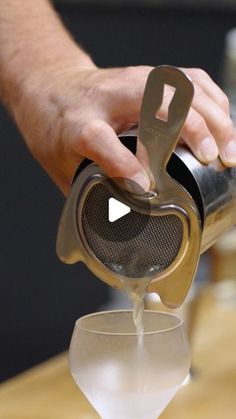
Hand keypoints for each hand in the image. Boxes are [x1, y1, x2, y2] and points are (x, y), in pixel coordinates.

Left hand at [12, 64, 235, 195]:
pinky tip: (224, 124)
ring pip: (185, 86)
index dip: (123, 164)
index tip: (145, 188)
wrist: (51, 85)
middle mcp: (109, 97)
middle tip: (213, 160)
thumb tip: (119, 224)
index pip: (99, 140)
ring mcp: (134, 80)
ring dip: (214, 117)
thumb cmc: (56, 126)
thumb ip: (88, 193)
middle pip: (157, 102)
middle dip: (193, 129)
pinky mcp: (152, 75)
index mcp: (79, 124)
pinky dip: (215, 101)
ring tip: (229, 152)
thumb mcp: (60, 166)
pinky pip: (193, 80)